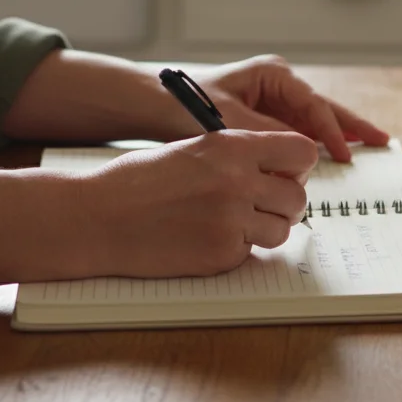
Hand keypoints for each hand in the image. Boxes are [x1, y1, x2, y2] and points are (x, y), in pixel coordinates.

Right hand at [73, 130, 319, 276]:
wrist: (98, 216)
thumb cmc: (137, 181)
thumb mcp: (192, 149)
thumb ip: (236, 156)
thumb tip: (277, 170)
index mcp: (232, 147)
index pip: (302, 151)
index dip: (297, 166)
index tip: (285, 173)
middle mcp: (238, 181)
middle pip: (298, 196)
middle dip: (284, 203)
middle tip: (262, 206)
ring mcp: (231, 221)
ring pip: (281, 230)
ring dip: (264, 229)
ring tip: (233, 223)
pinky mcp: (220, 254)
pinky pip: (251, 253)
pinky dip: (236, 249)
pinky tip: (206, 238)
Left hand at [193, 55, 390, 162]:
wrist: (152, 105)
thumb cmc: (183, 107)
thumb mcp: (229, 122)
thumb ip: (268, 135)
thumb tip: (302, 151)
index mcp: (272, 74)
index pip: (313, 106)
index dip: (331, 132)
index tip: (344, 155)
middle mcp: (275, 82)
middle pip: (322, 107)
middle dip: (351, 125)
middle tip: (382, 140)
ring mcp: (270, 97)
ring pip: (312, 119)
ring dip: (336, 134)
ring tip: (368, 145)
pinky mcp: (262, 113)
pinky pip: (295, 128)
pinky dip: (313, 141)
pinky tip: (332, 152)